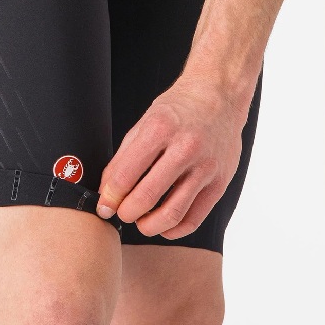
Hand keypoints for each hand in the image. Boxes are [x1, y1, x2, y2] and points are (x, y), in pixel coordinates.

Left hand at [96, 76, 249, 238]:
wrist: (219, 95)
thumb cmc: (179, 109)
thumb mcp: (145, 123)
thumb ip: (124, 157)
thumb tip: (106, 191)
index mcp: (160, 129)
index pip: (126, 175)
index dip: (110, 197)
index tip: (104, 206)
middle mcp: (185, 148)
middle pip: (147, 197)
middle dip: (127, 213)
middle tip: (121, 214)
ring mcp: (206, 167)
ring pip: (173, 213)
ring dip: (149, 226)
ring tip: (140, 222)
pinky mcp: (220, 182)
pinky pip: (194, 218)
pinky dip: (174, 230)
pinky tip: (163, 226)